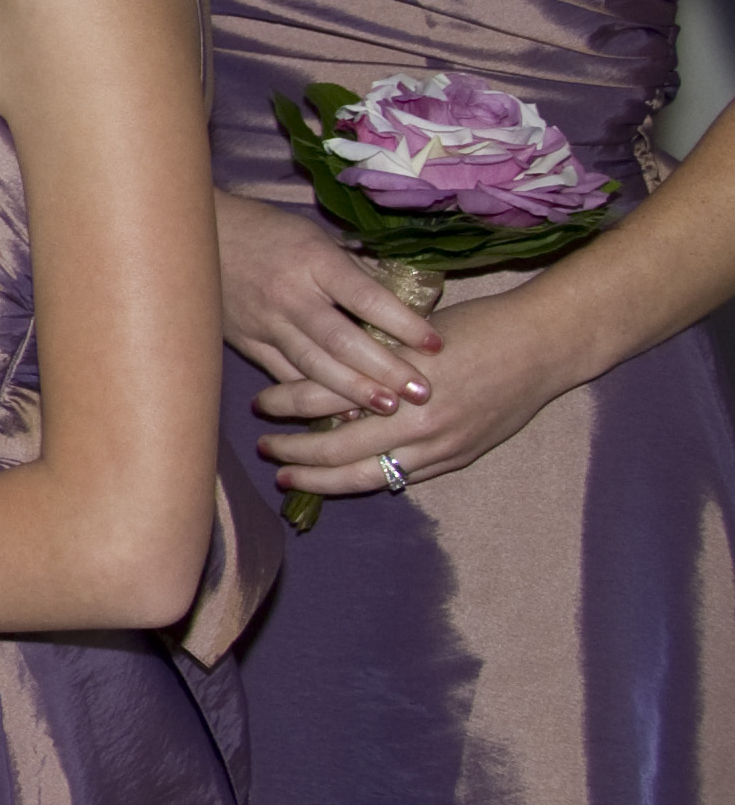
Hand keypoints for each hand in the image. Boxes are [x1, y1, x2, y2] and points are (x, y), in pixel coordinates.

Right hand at [213, 191, 441, 416]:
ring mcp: (264, 321)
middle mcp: (289, 294)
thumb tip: (401, 303)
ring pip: (313, 364)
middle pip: (342, 340)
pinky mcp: (246, 341)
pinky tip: (338, 411)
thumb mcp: (314, 238)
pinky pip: (283, 374)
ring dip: (352, 390)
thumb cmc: (266, 231)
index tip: (436, 345)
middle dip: (384, 369)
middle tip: (422, 392)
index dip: (404, 323)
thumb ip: (352, 273)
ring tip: (388, 408)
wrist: (192, 235)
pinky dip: (312, 395)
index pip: (366, 297)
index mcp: (313, 260)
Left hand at [249, 281, 578, 498]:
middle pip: (336, 446)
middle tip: (265, 448)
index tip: (260, 404)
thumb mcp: (412, 330)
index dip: (285, 403)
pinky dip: (366, 479)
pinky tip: (342, 479)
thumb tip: (318, 368)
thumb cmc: (477, 325)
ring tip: (290, 478)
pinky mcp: (457, 458)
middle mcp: (416, 416)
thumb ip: (370, 354)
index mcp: (396, 375)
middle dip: (294, 451)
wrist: (543, 345)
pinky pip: (401, 478)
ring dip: (321, 479)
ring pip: (365, 474)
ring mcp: (439, 444)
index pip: (323, 395)